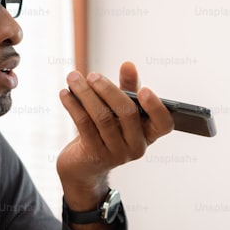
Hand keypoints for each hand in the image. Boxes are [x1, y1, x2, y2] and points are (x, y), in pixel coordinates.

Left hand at [56, 61, 174, 210]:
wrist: (84, 165)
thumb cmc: (107, 130)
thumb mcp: (120, 109)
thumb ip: (128, 87)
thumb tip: (129, 65)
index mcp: (149, 133)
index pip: (164, 123)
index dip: (155, 107)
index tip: (143, 90)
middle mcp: (137, 146)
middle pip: (127, 113)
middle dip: (107, 90)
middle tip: (92, 75)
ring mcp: (117, 154)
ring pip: (102, 117)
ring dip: (86, 94)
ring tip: (73, 78)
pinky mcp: (95, 155)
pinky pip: (84, 125)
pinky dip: (74, 106)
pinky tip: (65, 93)